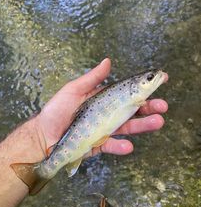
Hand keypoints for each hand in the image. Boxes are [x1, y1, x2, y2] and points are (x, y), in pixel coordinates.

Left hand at [37, 58, 167, 156]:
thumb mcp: (74, 90)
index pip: (126, 92)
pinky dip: (121, 146)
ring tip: (157, 122)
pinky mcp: (99, 144)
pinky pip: (112, 145)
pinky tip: (128, 145)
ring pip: (127, 127)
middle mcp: (106, 113)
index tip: (160, 81)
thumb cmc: (56, 111)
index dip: (142, 88)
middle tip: (163, 106)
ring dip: (143, 125)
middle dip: (148, 107)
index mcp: (102, 99)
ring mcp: (104, 129)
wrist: (43, 136)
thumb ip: (92, 78)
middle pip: (131, 110)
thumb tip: (108, 61)